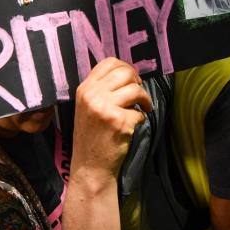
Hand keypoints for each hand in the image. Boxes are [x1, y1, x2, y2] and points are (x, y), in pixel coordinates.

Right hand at [71, 58, 152, 187]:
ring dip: (145, 99)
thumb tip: (126, 73)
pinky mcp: (119, 122)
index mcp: (84, 89)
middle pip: (124, 72)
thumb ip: (100, 89)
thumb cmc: (91, 137)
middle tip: (139, 95)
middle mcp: (92, 96)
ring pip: (136, 89)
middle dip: (138, 82)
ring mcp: (105, 108)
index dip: (125, 67)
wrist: (90, 167)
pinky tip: (132, 126)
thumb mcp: (86, 107)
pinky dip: (141, 119)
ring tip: (143, 108)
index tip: (131, 80)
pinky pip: (140, 112)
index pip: (108, 62)